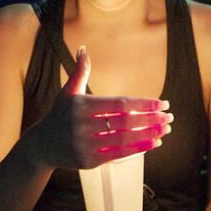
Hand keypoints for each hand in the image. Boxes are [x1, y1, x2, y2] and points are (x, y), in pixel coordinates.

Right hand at [26, 46, 171, 170]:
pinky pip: (118, 154)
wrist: (41, 146)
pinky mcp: (88, 161)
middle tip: (169, 116)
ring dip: (149, 135)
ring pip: (124, 140)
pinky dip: (138, 149)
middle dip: (151, 119)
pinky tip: (152, 143)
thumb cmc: (60, 115)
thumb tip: (83, 49)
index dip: (143, 104)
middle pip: (126, 122)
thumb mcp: (67, 92)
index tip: (162, 102)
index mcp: (81, 105)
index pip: (120, 104)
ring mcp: (85, 145)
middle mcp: (82, 125)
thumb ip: (79, 71)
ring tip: (165, 130)